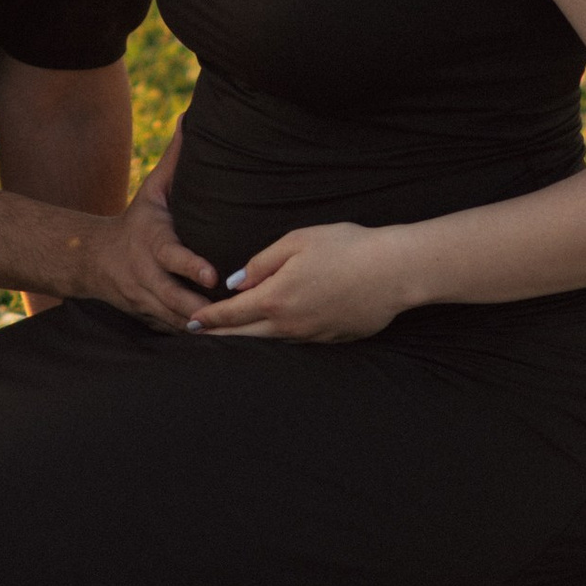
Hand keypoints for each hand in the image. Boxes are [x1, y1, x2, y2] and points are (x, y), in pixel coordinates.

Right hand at [88, 139, 218, 329]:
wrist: (94, 258)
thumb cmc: (136, 220)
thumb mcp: (152, 191)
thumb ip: (174, 161)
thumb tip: (189, 119)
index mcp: (151, 243)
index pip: (171, 257)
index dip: (191, 267)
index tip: (212, 276)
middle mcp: (146, 275)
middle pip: (172, 298)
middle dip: (198, 308)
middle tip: (227, 314)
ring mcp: (146, 300)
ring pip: (174, 320)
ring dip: (198, 327)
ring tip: (229, 333)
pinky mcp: (150, 317)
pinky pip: (172, 331)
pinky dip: (191, 337)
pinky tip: (216, 341)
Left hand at [186, 223, 418, 342]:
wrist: (395, 271)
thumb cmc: (346, 247)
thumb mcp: (297, 241)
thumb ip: (262, 263)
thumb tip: (235, 282)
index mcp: (276, 298)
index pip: (231, 313)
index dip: (208, 319)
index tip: (190, 323)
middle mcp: (290, 325)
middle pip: (245, 337)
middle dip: (219, 337)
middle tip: (196, 338)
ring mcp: (312, 337)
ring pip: (270, 343)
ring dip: (246, 342)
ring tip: (228, 339)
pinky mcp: (332, 340)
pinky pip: (296, 342)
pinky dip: (277, 341)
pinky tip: (273, 335)